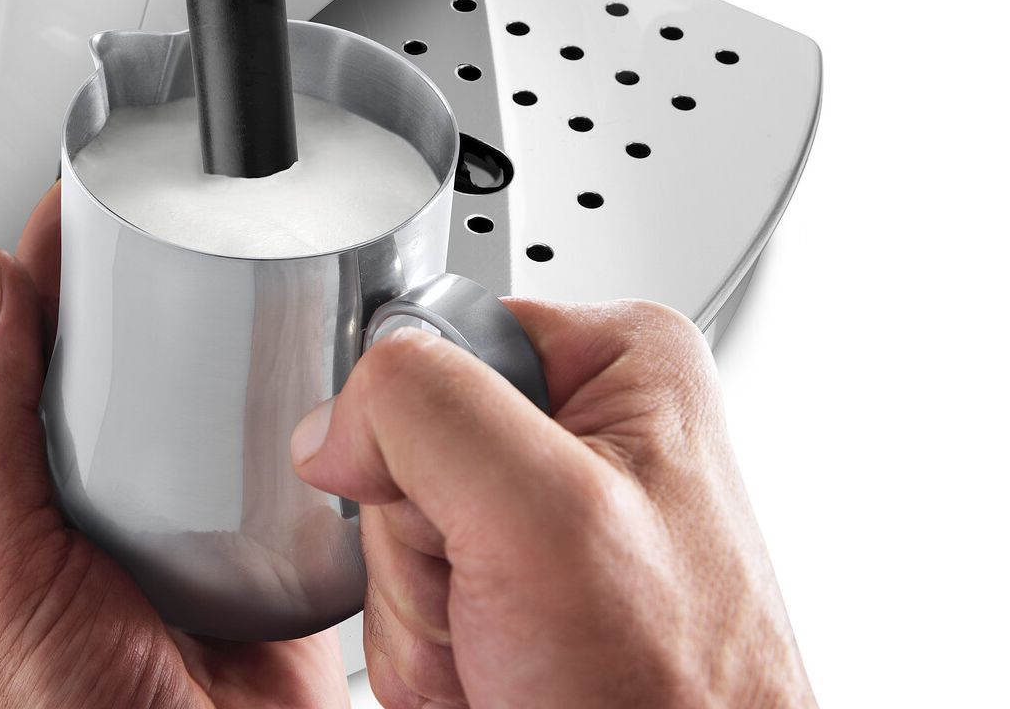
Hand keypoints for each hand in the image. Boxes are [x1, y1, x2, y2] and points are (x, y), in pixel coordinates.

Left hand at [0, 184, 348, 708]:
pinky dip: (317, 423)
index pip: (48, 343)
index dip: (65, 261)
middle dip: (167, 285)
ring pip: (227, 404)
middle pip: (145, 360)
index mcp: (43, 484)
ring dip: (250, 348)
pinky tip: (332, 383)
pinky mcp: (275, 551)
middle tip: (202, 219)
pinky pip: (301, 467)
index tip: (94, 191)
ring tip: (283, 277)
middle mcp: (123, 492)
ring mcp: (201, 519)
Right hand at [291, 298, 816, 708]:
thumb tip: (335, 418)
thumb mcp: (542, 514)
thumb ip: (425, 410)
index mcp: (618, 364)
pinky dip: (433, 650)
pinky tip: (499, 668)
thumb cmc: (674, 696)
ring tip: (508, 647)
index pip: (435, 337)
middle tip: (496, 601)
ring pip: (396, 531)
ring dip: (425, 611)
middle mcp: (588, 431)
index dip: (414, 432)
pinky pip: (408, 596)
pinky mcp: (518, 588)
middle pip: (407, 443)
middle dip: (424, 544)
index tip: (460, 508)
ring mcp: (548, 517)